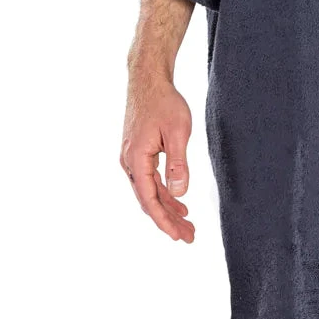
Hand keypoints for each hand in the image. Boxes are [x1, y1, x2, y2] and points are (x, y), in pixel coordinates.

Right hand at [119, 73, 195, 241]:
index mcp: (136, 160)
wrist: (148, 80)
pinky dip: (164, 194)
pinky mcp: (138, 153)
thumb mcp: (178, 132)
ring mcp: (132, 158)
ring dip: (168, 209)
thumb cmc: (164, 102)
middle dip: (168, 221)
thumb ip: (178, 164)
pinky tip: (178, 203)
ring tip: (187, 225)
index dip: (163, 221)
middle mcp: (129, 162)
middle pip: (149, 200)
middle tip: (188, 237)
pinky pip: (150, 181)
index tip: (177, 236)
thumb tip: (180, 193)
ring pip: (150, 192)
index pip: (149, 199)